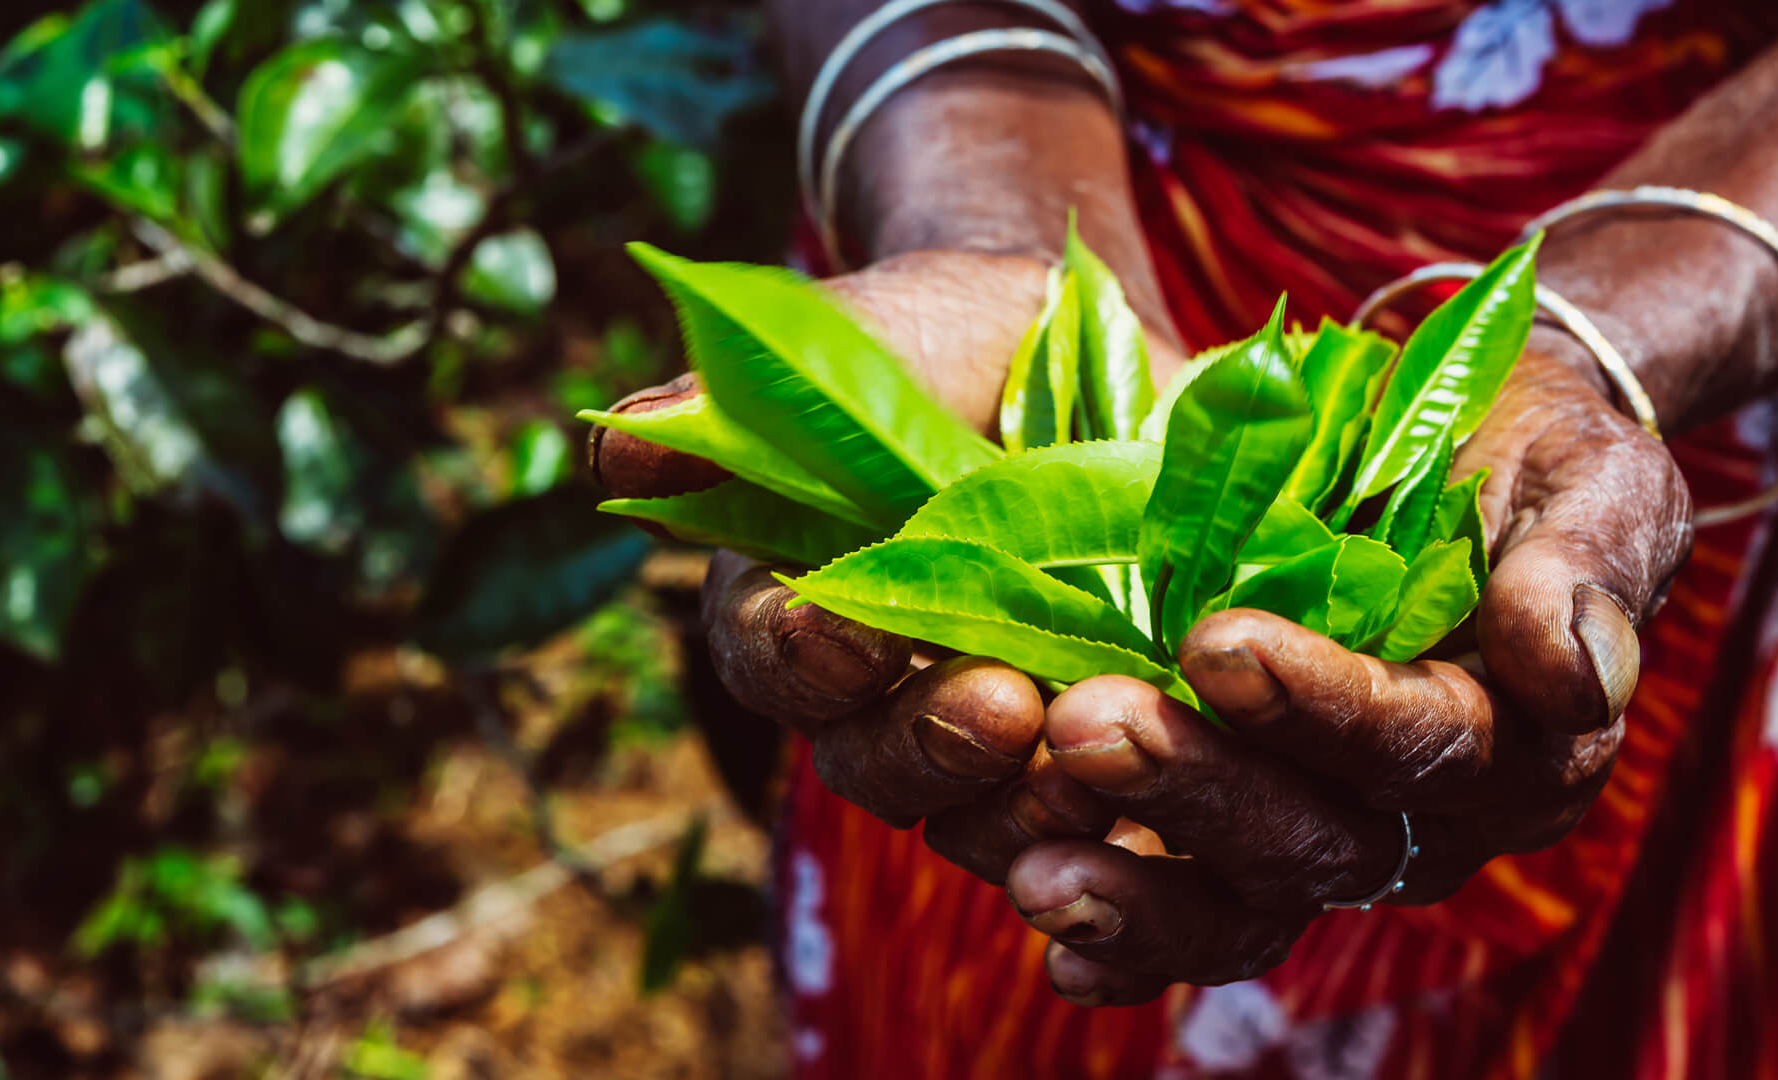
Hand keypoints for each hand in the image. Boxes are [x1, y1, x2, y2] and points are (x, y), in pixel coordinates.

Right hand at [594, 248, 1184, 881]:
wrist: (1083, 348)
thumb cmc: (942, 346)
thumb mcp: (858, 344)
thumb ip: (754, 398)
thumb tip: (614, 444)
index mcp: (801, 609)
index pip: (778, 658)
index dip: (806, 654)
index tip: (848, 626)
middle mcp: (887, 697)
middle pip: (881, 762)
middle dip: (934, 743)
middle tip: (1001, 704)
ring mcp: (997, 733)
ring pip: (986, 816)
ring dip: (1032, 805)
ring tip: (1094, 763)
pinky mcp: (1106, 748)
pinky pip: (1103, 830)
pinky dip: (1127, 836)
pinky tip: (1164, 815)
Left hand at [999, 347, 1693, 1004]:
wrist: (1455, 448)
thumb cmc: (1525, 453)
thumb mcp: (1586, 478)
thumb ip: (1585, 565)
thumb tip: (1576, 671)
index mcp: (1520, 742)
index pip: (1423, 745)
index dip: (1324, 705)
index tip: (1219, 642)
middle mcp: (1427, 820)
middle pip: (1315, 839)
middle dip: (1201, 787)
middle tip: (1087, 725)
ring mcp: (1329, 837)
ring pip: (1242, 900)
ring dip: (1140, 892)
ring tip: (1037, 869)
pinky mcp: (1245, 838)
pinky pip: (1190, 915)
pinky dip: (1123, 941)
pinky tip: (1052, 940)